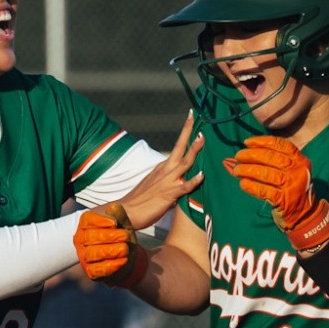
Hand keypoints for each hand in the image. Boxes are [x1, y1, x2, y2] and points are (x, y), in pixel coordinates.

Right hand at [73, 205, 146, 287]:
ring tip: (125, 248)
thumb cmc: (122, 237)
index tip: (115, 223)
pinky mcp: (91, 272)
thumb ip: (120, 215)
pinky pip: (97, 270)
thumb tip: (114, 207)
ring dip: (109, 251)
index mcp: (86, 225)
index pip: (87, 220)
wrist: (128, 258)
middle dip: (109, 236)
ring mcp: (84, 257)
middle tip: (125, 236)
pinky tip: (122, 260)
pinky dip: (110, 266)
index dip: (100, 221)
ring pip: (92, 253)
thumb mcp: (124, 224)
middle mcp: (81, 240)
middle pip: (89, 237)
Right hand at [117, 111, 204, 230]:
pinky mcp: (169, 194)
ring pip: (185, 163)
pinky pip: (184, 187)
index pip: (178, 147)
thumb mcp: (155, 185)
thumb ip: (168, 181)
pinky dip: (194, 181)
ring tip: (203, 138)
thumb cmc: (140, 201)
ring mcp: (168, 181)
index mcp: (163, 167)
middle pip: (180, 147)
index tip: (191, 117)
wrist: (125, 211)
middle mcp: (166, 170)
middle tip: (194, 116)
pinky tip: (202, 175)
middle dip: (188, 131)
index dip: (185, 133)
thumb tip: (181, 182)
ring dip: (194, 150)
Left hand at [225, 136, 328, 251]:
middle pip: (271, 157)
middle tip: (238, 157)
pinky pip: (265, 191)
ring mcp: (292, 186)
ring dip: (248, 170)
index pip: (280, 144)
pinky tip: (243, 184)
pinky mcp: (285, 201)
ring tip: (237, 170)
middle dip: (251, 155)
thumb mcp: (290, 171)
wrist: (305, 214)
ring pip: (267, 174)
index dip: (262, 141)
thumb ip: (271, 161)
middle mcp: (298, 171)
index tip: (247, 142)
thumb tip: (241, 154)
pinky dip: (252, 187)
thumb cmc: (292, 188)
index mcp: (300, 160)